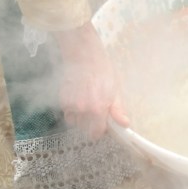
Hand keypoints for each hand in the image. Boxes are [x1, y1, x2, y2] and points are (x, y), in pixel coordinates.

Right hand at [53, 22, 128, 139]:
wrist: (84, 55)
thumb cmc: (102, 70)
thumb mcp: (115, 88)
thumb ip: (118, 109)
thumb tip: (125, 124)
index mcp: (98, 108)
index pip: (96, 133)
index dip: (100, 129)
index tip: (102, 123)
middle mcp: (83, 110)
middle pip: (85, 128)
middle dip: (90, 122)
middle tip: (94, 108)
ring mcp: (71, 105)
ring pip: (75, 121)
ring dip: (80, 116)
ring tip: (85, 101)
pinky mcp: (62, 100)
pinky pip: (67, 112)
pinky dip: (71, 109)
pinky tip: (77, 97)